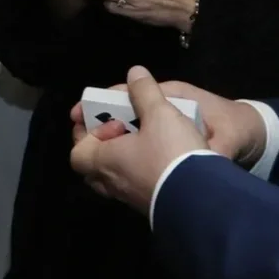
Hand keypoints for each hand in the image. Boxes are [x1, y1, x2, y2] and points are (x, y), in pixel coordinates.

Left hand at [69, 66, 208, 215]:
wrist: (201, 199)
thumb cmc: (171, 153)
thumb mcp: (160, 113)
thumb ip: (144, 91)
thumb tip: (134, 72)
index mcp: (103, 161)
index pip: (77, 152)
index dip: (86, 133)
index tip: (104, 120)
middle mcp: (111, 183)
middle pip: (95, 165)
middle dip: (104, 146)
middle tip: (122, 130)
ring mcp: (130, 198)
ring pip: (116, 177)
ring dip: (124, 158)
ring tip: (144, 140)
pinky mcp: (150, 205)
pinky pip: (136, 186)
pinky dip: (141, 170)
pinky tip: (161, 157)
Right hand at [94, 77, 265, 168]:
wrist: (256, 135)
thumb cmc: (236, 126)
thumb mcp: (222, 133)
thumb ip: (196, 133)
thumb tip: (174, 130)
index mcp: (171, 97)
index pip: (126, 93)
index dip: (100, 104)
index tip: (78, 117)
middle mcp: (162, 110)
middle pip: (120, 113)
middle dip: (98, 126)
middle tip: (81, 145)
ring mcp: (162, 127)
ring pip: (126, 131)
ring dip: (109, 143)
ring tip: (92, 161)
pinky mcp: (164, 142)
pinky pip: (136, 145)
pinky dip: (123, 154)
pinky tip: (114, 170)